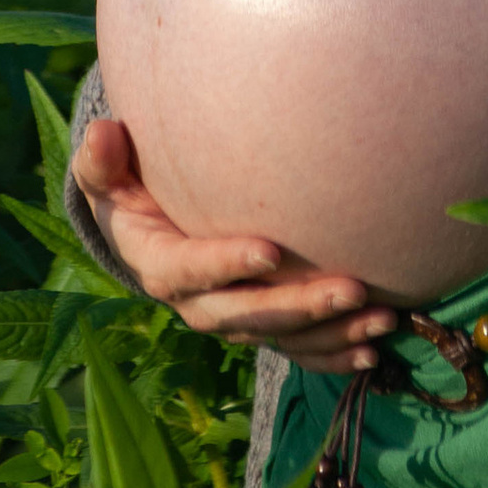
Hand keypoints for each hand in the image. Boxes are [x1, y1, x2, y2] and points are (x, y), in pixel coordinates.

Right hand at [71, 118, 397, 369]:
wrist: (148, 225)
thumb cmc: (129, 185)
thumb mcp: (106, 171)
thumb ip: (103, 159)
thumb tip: (104, 133)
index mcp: (158, 265)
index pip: (191, 270)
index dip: (227, 264)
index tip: (271, 250)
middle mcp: (197, 303)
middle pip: (246, 315)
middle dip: (299, 306)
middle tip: (351, 288)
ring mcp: (234, 319)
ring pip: (282, 337)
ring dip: (333, 333)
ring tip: (384, 319)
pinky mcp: (262, 325)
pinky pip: (298, 349)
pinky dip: (335, 354)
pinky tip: (374, 353)